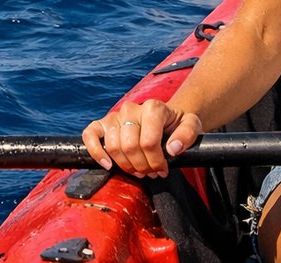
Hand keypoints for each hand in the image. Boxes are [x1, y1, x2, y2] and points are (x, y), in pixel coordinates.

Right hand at [81, 99, 202, 177]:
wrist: (163, 117)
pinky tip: (108, 165)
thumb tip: (172, 149)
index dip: (155, 161)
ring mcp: (115, 115)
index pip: (149, 142)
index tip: (162, 170)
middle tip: (150, 173)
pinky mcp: (102, 123)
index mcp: (153, 107)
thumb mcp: (191, 125)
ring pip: (113, 145)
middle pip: (130, 146)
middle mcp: (131, 108)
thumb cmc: (176, 124)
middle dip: (141, 166)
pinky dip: (96, 152)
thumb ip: (187, 134)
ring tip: (137, 171)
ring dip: (125, 165)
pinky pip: (90, 135)